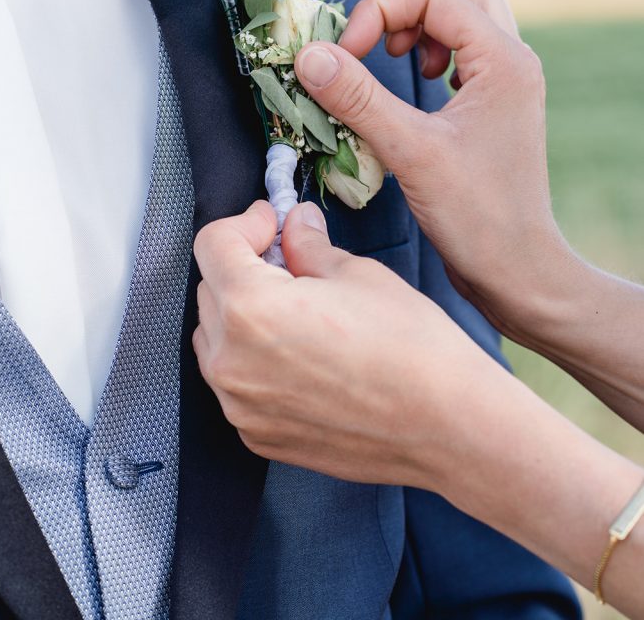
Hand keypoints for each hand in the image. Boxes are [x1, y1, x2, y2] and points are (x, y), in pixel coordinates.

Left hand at [192, 199, 492, 488]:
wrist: (447, 426)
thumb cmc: (411, 348)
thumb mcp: (357, 274)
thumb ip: (308, 246)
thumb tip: (294, 225)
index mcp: (250, 308)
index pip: (213, 245)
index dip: (245, 223)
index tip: (272, 223)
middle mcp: (231, 362)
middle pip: (210, 289)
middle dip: (244, 266)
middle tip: (291, 261)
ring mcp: (240, 406)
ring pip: (216, 338)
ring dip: (241, 313)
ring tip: (297, 309)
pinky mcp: (257, 435)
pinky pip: (235, 382)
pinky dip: (253, 359)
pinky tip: (301, 353)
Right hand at [294, 0, 572, 340]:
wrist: (518, 270)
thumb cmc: (476, 217)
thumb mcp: (409, 152)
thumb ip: (357, 98)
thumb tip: (308, 55)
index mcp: (503, 59)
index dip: (378, 13)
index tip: (344, 56)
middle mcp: (513, 58)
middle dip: (410, 2)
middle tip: (381, 46)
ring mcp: (508, 79)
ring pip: (466, 12)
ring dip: (423, 25)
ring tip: (399, 64)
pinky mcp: (496, 101)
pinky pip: (465, 47)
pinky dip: (434, 52)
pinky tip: (418, 88)